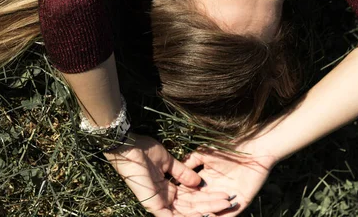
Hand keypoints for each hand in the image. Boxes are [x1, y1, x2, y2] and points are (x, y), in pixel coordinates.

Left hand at [105, 133, 234, 216]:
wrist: (128, 147)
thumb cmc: (144, 151)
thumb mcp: (168, 161)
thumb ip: (182, 172)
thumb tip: (198, 181)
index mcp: (167, 188)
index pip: (191, 197)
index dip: (207, 196)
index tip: (223, 193)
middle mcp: (164, 197)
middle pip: (192, 205)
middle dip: (211, 203)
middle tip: (229, 200)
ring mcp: (159, 203)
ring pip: (186, 213)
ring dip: (205, 208)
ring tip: (224, 204)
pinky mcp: (154, 205)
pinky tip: (204, 215)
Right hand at [182, 139, 278, 215]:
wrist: (254, 147)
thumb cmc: (229, 147)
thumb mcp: (205, 153)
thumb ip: (190, 162)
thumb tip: (174, 172)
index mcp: (206, 180)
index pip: (191, 194)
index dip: (181, 199)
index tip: (169, 203)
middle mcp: (215, 191)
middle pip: (200, 205)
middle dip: (191, 211)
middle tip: (177, 215)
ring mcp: (228, 198)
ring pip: (213, 212)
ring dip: (203, 215)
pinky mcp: (241, 202)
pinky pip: (228, 215)